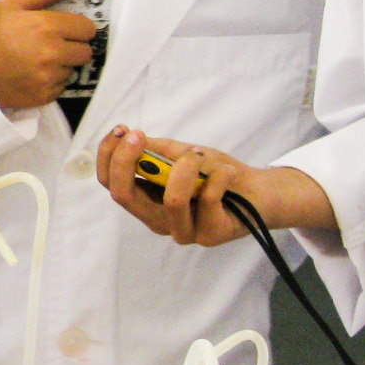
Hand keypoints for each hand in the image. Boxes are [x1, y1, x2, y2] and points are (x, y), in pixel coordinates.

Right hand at [0, 0, 95, 111]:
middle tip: (52, 45)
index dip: (76, 27)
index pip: (88, 29)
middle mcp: (52, 53)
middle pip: (86, 51)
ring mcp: (49, 76)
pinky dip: (52, 81)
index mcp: (48, 26)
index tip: (63, 29)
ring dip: (62, 65)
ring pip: (74, 69)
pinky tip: (35, 74)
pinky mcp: (46, 94)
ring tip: (39, 60)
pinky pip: (62, 86)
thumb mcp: (16, 2)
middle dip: (73, 47)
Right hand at [96, 127, 338, 246]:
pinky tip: (227, 171)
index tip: (122, 130)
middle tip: (141, 135)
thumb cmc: (215, 173)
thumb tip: (131, 137)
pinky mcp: (210, 235)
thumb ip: (156, 151)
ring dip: (186, 168)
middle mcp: (158, 219)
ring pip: (172, 200)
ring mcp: (182, 231)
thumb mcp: (181, 155)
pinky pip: (208, 200)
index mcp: (146, 199)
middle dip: (126, 160)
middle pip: (124, 196)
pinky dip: (219, 176)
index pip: (111, 184)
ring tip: (199, 155)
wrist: (257, 192)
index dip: (107, 156)